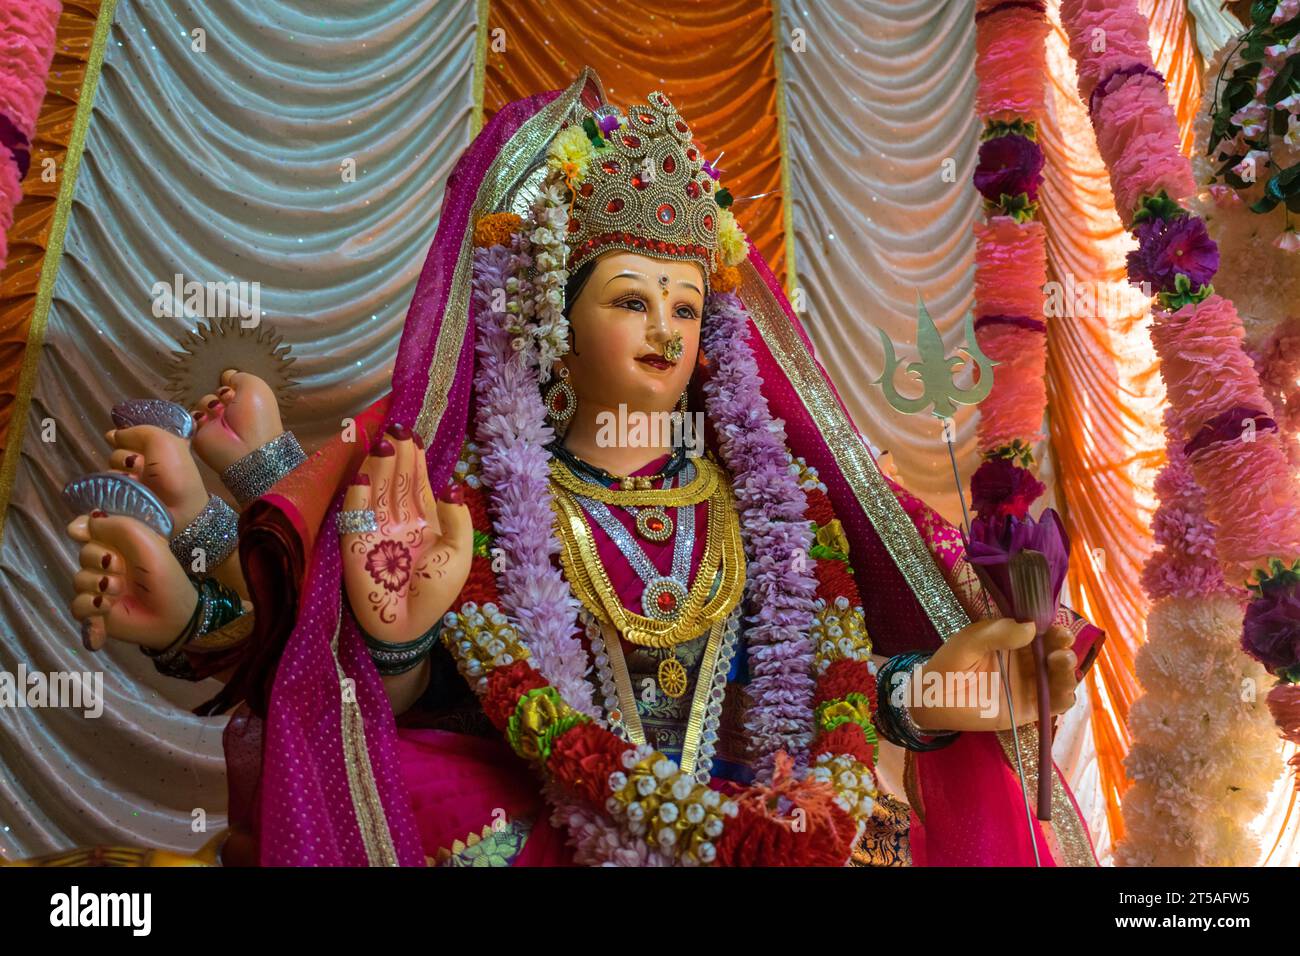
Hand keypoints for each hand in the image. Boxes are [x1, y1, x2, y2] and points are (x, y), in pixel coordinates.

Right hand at [66, 512, 196, 650]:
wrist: (172, 615)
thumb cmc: (163, 575)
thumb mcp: (146, 541)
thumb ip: (115, 525)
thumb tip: (78, 526)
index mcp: (122, 543)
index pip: (90, 529)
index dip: (81, 529)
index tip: (79, 533)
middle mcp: (109, 563)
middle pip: (83, 554)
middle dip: (99, 560)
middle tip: (121, 569)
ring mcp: (101, 588)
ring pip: (79, 580)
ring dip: (98, 584)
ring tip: (119, 591)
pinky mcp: (96, 611)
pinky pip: (77, 605)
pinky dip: (89, 606)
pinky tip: (107, 608)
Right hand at [103, 424, 208, 527]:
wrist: (178, 510)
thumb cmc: (174, 472)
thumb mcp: (163, 442)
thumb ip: (138, 432)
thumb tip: (112, 435)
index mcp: (158, 448)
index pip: (129, 436)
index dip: (123, 437)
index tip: (115, 438)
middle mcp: (144, 463)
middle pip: (116, 453)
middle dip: (123, 457)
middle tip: (138, 465)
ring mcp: (134, 482)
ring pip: (110, 469)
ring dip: (120, 472)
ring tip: (135, 480)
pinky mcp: (124, 498)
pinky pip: (106, 485)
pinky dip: (114, 485)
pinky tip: (126, 488)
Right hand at [191, 369, 284, 473]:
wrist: (245, 449)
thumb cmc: (255, 416)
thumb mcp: (255, 387)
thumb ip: (240, 377)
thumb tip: (227, 375)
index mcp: (249, 401)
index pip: (232, 384)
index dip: (229, 381)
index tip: (229, 381)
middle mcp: (232, 410)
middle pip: (216, 391)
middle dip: (220, 393)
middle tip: (227, 401)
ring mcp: (216, 421)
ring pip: (203, 401)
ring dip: (210, 404)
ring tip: (219, 413)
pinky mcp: (200, 432)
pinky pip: (192, 415)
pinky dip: (198, 416)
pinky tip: (207, 421)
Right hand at [340, 424, 472, 643]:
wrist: (410, 624)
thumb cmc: (435, 590)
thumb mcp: (459, 553)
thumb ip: (457, 520)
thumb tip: (452, 486)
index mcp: (422, 520)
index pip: (416, 482)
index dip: (415, 459)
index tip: (415, 434)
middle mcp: (397, 519)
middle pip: (395, 480)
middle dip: (398, 454)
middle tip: (398, 428)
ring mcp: (375, 530)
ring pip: (376, 490)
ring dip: (378, 466)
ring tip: (384, 443)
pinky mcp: (355, 544)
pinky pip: (354, 515)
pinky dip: (357, 497)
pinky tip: (362, 476)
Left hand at [908, 619, 1077, 733]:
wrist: (934, 698)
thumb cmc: (950, 663)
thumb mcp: (970, 641)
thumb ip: (998, 633)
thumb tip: (1031, 627)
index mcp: (1014, 639)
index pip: (1041, 631)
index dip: (1053, 630)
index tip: (1057, 630)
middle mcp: (1026, 661)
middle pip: (1055, 654)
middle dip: (1064, 650)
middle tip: (1061, 651)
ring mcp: (1029, 685)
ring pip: (1058, 678)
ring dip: (1067, 672)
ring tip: (1062, 666)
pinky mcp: (1028, 709)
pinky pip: (1052, 705)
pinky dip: (1064, 699)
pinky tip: (1064, 694)